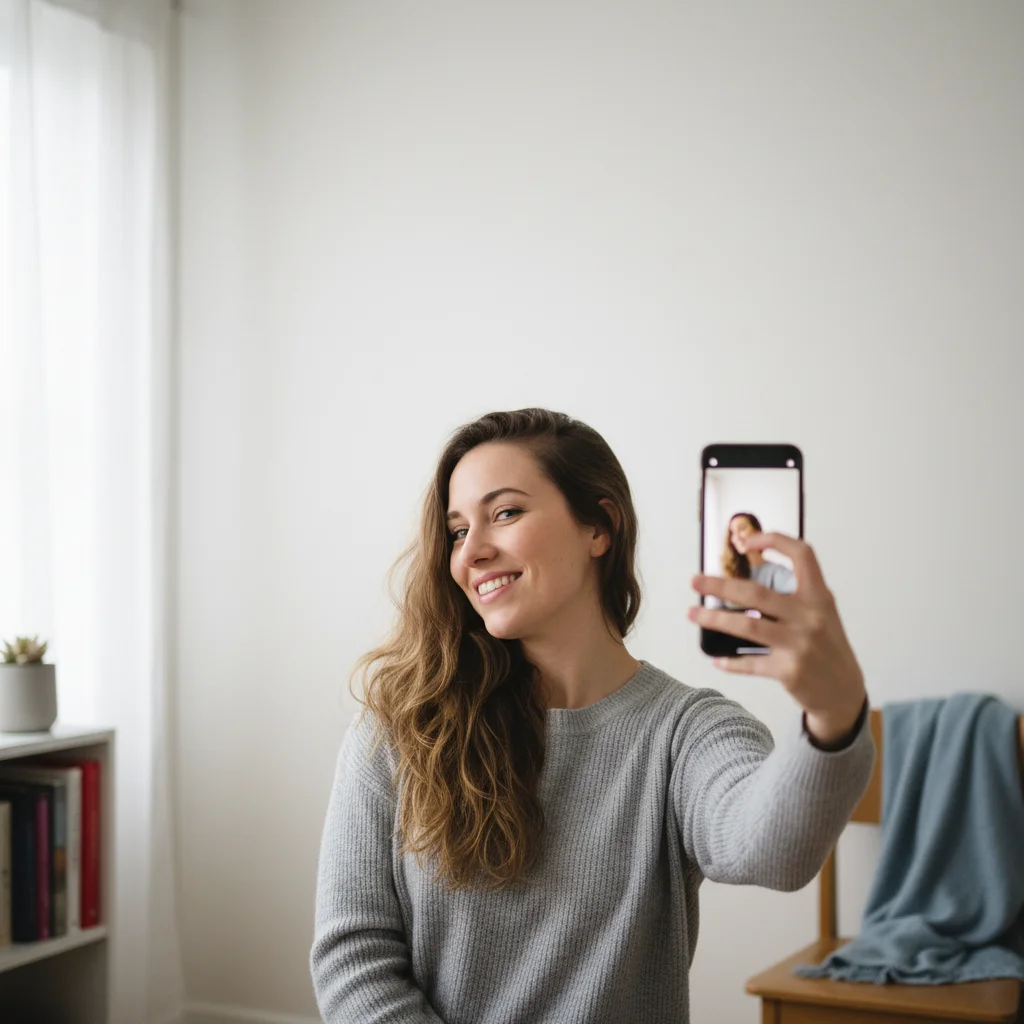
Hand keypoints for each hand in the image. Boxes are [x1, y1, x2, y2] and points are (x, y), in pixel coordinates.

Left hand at [687, 532, 866, 746]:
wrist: (844, 693)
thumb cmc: (828, 649)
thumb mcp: (822, 615)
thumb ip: (795, 597)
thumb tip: (746, 583)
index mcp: (819, 597)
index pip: (802, 555)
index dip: (774, 541)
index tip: (746, 540)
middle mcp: (810, 617)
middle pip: (756, 593)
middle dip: (719, 584)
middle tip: (695, 581)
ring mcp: (799, 645)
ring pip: (746, 625)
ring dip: (714, 618)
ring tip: (692, 614)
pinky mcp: (789, 671)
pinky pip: (749, 663)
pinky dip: (729, 661)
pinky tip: (716, 658)